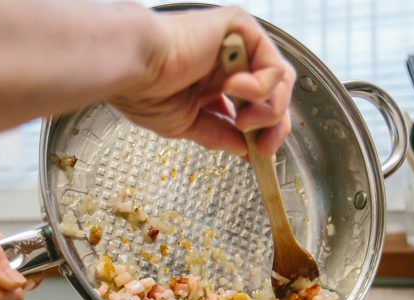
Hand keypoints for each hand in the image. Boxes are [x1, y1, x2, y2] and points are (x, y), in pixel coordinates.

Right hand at [109, 5, 294, 157]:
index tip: (259, 156)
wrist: (132, 66)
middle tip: (262, 148)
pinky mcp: (241, 28)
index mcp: (215, 82)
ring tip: (244, 122)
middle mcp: (229, 61)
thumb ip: (218, 134)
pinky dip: (262, 86)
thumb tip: (244, 150)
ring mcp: (237, 44)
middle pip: (275, 95)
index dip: (262, 133)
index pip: (255, 107)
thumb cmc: (144, 89)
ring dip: (269, 111)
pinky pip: (272, 64)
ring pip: (280, 81)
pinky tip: (235, 90)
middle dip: (274, 126)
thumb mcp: (186, 124)